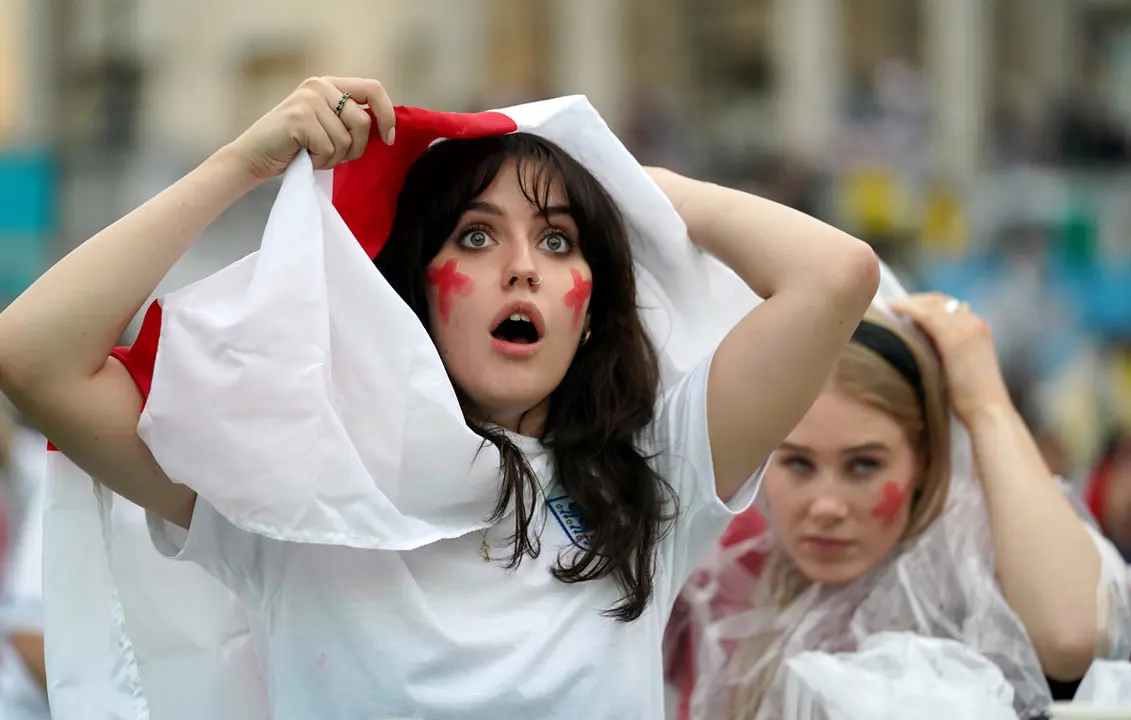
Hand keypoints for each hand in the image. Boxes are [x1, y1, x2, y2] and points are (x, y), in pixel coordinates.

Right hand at [225, 76, 396, 180]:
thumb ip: (350, 120)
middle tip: (333, 156)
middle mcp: (319, 86)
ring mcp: (308, 100)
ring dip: (333, 157)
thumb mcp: (327, 126)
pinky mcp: (299, 118)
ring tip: (312, 153)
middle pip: (362, 122)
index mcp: (329, 84)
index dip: (387, 115)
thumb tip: (388, 129)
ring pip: (346, 139)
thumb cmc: (295, 147)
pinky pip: (329, 148)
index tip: (389, 139)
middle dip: (355, 148)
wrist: (254, 156)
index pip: (374, 89)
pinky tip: (303, 155)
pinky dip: (319, 161)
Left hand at [888, 292, 1012, 424]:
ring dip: (908, 302)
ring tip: (887, 307)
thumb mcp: (956, 365)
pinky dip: (908, 308)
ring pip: (931, 304)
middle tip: (891, 306)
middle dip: (914, 300)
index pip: (947, 305)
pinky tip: (892, 309)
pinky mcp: (955, 338)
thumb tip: (918, 338)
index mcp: (978, 328)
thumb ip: (943, 349)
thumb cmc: (970, 399)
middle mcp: (974, 322)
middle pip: (939, 301)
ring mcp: (967, 328)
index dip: (923, 303)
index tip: (902, 307)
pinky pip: (926, 315)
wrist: (987, 412)